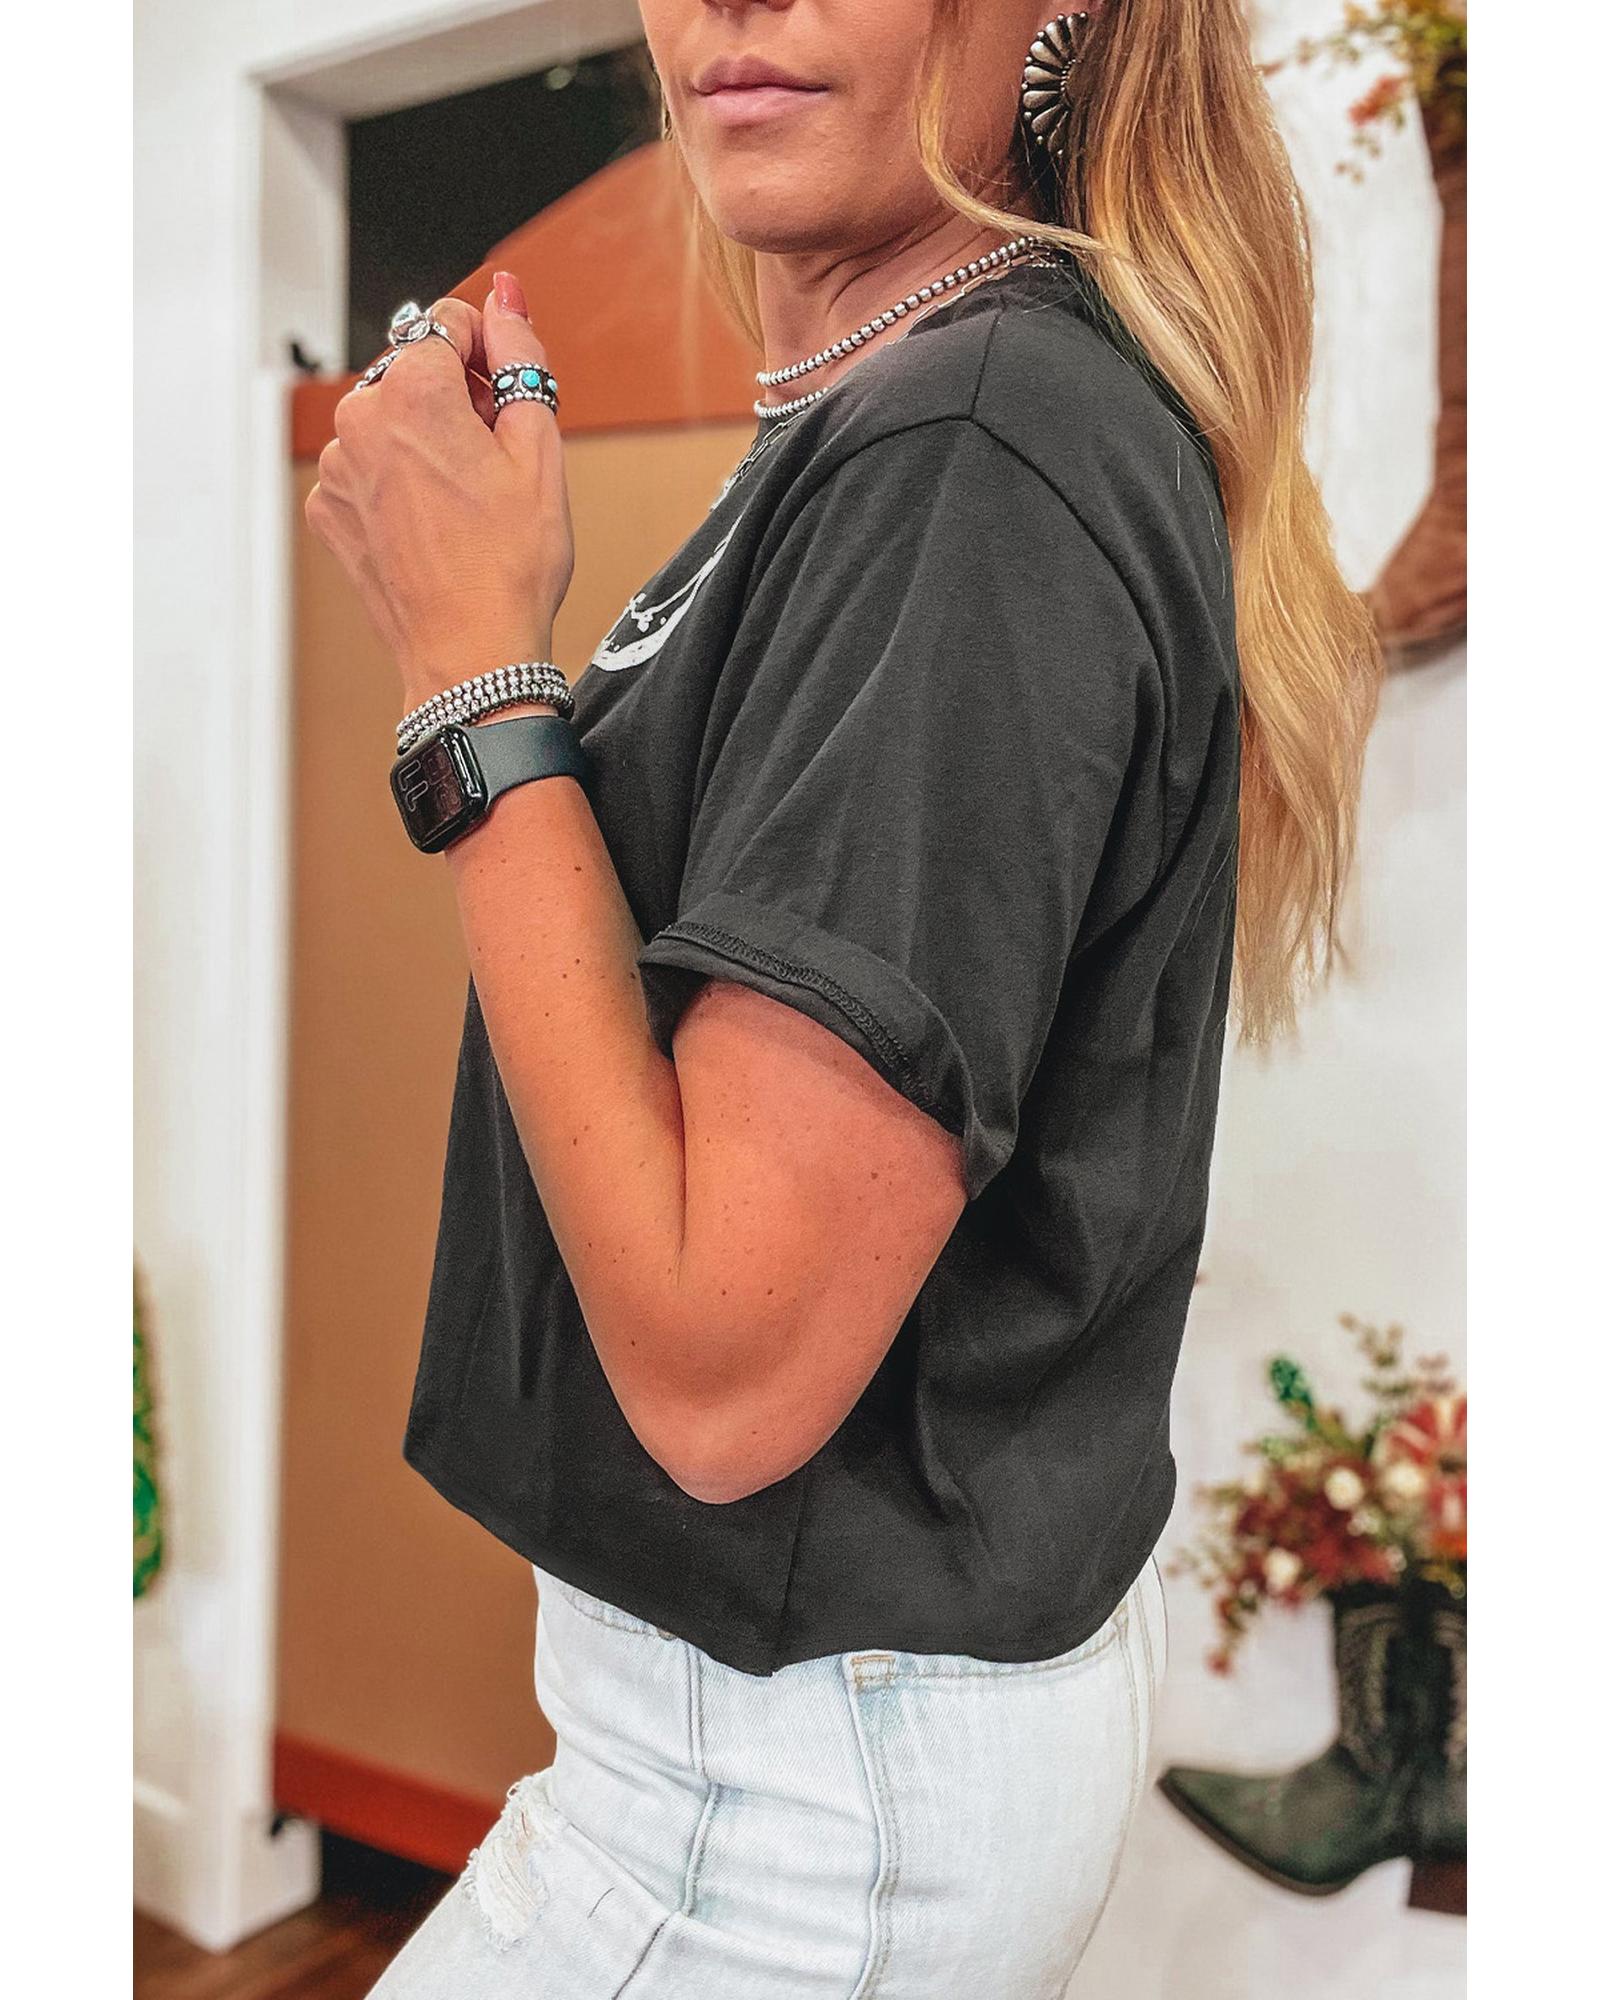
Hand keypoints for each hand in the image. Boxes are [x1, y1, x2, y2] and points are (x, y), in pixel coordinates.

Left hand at [304, 271, 575, 708]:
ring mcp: (337, 468)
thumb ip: (520, 356)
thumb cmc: (511, 566)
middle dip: (457, 398)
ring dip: (427, 440)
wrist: (472, 655)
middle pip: (415, 370)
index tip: (507, 401)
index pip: (449, 322)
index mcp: (412, 390)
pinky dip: (399, 482)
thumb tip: (507, 296)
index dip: (490, 355)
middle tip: (496, 463)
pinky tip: (435, 524)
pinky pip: (368, 468)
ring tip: (467, 502)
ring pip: (390, 420)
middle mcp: (359, 419)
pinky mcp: (329, 510)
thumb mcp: (540, 449)